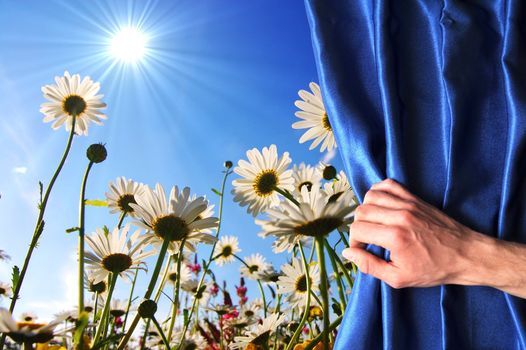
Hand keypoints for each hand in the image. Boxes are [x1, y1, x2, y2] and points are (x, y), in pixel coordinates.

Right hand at [342, 179, 485, 288]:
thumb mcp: (399, 278)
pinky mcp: (415, 198)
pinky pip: (388, 184)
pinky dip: (378, 191)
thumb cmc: (434, 269)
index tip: (362, 250)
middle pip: (361, 211)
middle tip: (367, 239)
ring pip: (371, 196)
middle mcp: (399, 216)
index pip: (357, 230)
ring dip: (366, 209)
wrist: (466, 254)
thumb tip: (347, 253)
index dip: (354, 242)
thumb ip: (369, 266)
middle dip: (358, 226)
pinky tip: (380, 205)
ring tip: (373, 223)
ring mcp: (408, 204)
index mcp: (394, 238)